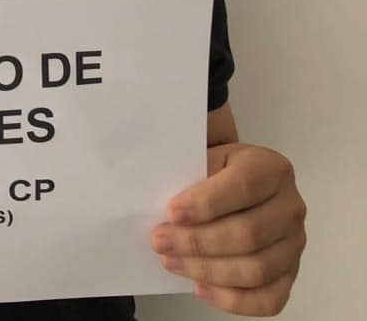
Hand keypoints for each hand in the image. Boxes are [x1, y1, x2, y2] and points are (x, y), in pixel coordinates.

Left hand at [151, 142, 305, 315]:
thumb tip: (171, 211)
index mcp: (271, 168)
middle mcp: (290, 206)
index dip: (206, 203)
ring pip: (256, 270)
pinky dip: (232, 300)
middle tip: (160, 241)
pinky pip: (268, 299)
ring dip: (207, 270)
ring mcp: (294, 243)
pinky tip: (199, 287)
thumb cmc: (216, 169)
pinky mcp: (290, 273)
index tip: (172, 213)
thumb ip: (192, 173)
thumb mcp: (205, 155)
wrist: (236, 181)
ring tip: (170, 261)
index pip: (244, 187)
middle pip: (248, 234)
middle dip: (197, 242)